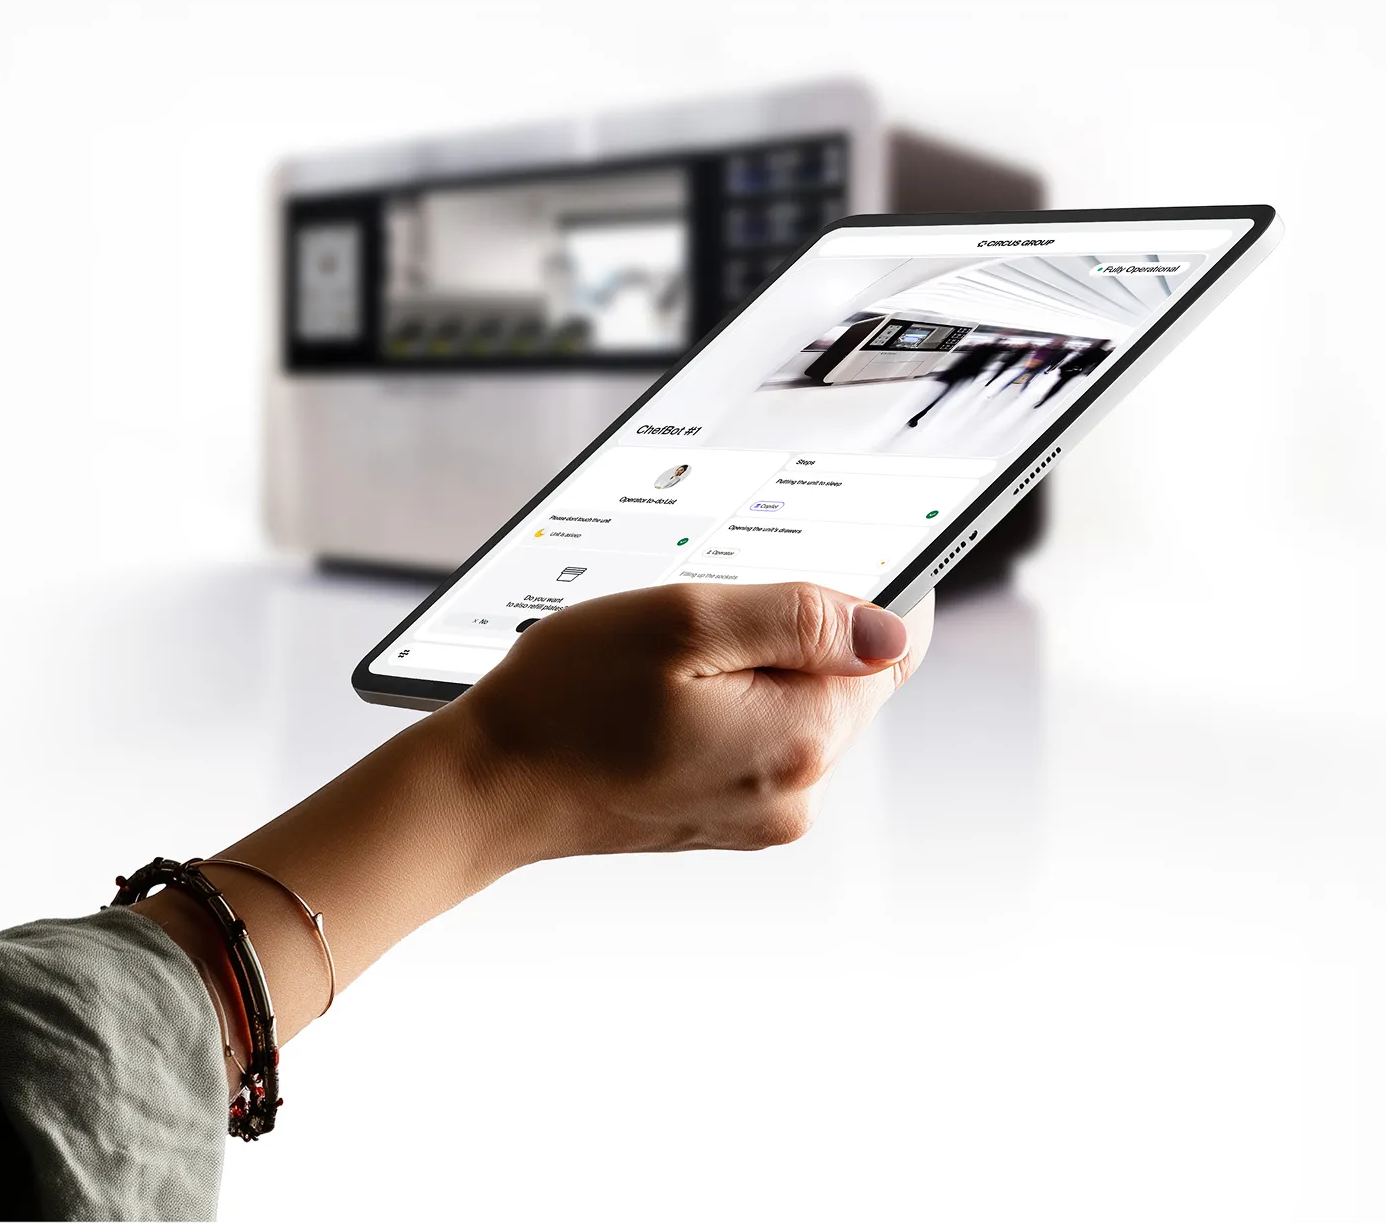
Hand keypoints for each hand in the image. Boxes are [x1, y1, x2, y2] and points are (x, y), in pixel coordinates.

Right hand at [447, 581, 934, 860]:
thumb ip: (799, 618)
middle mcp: (797, 790)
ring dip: (750, 666)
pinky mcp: (728, 814)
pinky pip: (756, 736)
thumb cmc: (567, 702)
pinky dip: (724, 703)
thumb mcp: (684, 622)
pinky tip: (660, 696)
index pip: (894, 650)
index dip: (870, 594)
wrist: (491, 788)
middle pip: (845, 678)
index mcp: (802, 739)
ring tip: (667, 663)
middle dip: (791, 632)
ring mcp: (763, 812)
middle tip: (701, 618)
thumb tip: (889, 626)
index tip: (811, 572)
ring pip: (796, 703)